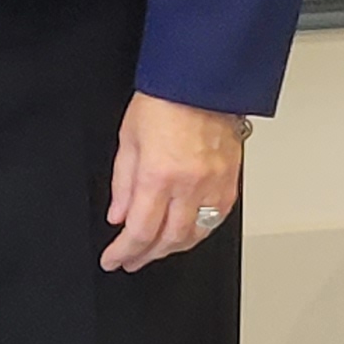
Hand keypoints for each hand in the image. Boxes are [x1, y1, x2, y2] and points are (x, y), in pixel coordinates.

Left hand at [102, 93, 245, 272]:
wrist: (201, 83)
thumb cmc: (165, 102)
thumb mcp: (128, 140)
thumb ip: (122, 184)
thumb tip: (118, 216)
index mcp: (159, 174)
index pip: (140, 230)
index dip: (124, 251)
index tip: (113, 259)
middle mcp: (190, 185)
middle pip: (168, 240)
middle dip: (147, 256)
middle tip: (131, 260)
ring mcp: (214, 186)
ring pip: (195, 236)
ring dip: (172, 249)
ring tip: (154, 250)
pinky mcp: (231, 183)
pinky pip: (216, 221)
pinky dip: (198, 233)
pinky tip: (184, 234)